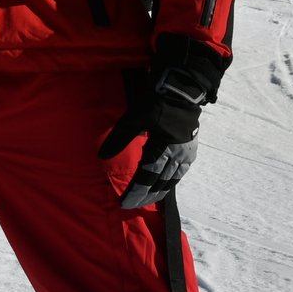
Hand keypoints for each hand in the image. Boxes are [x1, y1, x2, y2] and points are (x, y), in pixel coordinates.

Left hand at [97, 34, 227, 208]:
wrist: (184, 86)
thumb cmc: (158, 100)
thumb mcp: (135, 117)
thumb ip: (119, 138)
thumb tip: (101, 156)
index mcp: (163, 150)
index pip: (146, 178)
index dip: (135, 193)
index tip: (124, 204)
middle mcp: (177, 155)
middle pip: (160, 183)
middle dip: (147, 195)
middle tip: (134, 205)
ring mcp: (186, 152)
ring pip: (173, 179)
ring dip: (160, 190)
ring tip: (150, 198)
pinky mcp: (191, 146)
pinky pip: (182, 170)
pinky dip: (173, 180)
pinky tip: (168, 181)